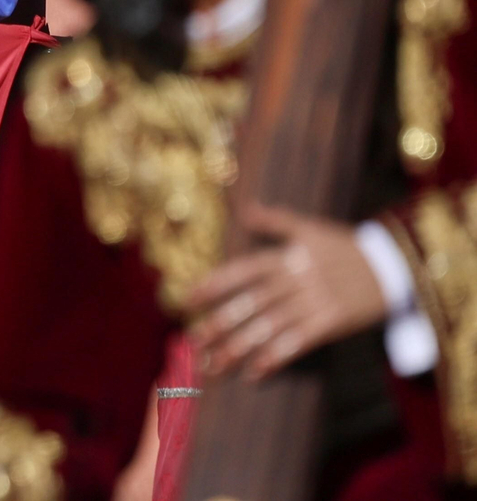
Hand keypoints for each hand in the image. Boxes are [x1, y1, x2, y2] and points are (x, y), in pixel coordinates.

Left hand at [187, 202, 387, 380]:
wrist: (394, 269)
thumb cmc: (346, 248)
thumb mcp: (312, 229)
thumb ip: (276, 220)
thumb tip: (244, 208)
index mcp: (289, 257)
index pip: (244, 270)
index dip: (215, 283)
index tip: (187, 299)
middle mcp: (298, 280)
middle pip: (252, 303)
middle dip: (220, 323)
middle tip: (192, 341)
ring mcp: (315, 303)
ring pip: (270, 327)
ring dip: (239, 347)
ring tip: (212, 365)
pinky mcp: (332, 323)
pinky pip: (298, 343)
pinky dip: (275, 358)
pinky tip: (253, 373)